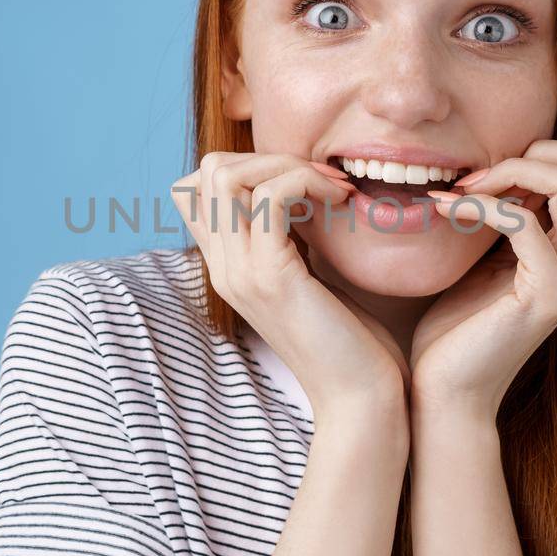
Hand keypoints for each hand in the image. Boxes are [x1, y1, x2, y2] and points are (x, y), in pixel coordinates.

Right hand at [171, 152, 408, 422]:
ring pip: (226, 176)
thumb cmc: (351, 342)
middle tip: (321, 179)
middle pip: (205, 172)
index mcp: (228, 267)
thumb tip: (304, 193)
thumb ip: (294, 240)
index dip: (246, 166)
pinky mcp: (272, 277)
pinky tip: (340, 200)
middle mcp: (223, 268)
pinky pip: (271, 198)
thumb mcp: (311, 278)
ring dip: (285, 165)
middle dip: (266, 156)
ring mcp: (240, 273)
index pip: (196, 189)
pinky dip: (306, 182)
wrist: (360, 399)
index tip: (303, 182)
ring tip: (331, 188)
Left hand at [408, 139, 556, 422]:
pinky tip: (445, 211)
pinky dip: (481, 205)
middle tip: (480, 177)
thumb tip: (500, 162)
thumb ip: (510, 212)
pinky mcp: (547, 295)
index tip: (487, 173)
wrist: (448, 390)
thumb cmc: (459, 325)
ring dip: (511, 172)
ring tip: (463, 191)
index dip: (545, 151)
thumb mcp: (491, 254)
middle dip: (538, 151)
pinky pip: (524, 222)